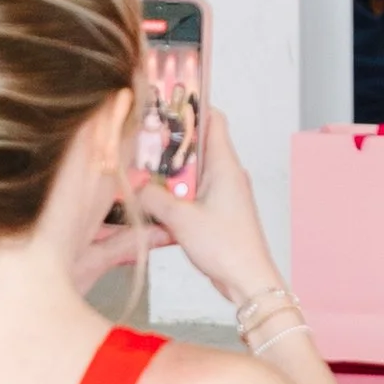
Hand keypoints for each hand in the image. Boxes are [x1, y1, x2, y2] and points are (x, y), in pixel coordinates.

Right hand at [123, 105, 278, 311]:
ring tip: (143, 172)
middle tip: (142, 142)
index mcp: (225, 165)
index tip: (166, 103)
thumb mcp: (181, 219)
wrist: (249, 280)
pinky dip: (178, 193)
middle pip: (198, 145)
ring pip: (194, 171)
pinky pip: (195, 193)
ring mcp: (225, 193)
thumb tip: (134, 186)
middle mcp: (227, 174)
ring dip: (171, 173)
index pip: (213, 120)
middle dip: (171, 143)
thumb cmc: (226, 247)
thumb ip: (154, 199)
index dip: (192, 108)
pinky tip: (157, 202)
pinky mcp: (220, 211)